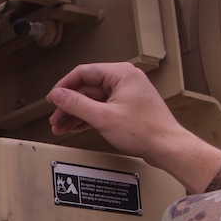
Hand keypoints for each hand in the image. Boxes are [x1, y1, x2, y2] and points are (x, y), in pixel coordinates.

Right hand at [47, 61, 220, 190]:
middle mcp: (124, 79)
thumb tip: (58, 95)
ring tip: (62, 127)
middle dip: (69, 105)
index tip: (52, 99)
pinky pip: (103, 108)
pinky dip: (89, 117)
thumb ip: (77, 104)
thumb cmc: (145, 131)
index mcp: (121, 74)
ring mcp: (127, 93)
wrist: (168, 147)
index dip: (64, 87)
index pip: (83, 73)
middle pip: (87, 88)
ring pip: (93, 100)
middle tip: (56, 118)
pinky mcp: (128, 107)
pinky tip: (76, 127)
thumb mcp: (104, 117)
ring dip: (77, 113)